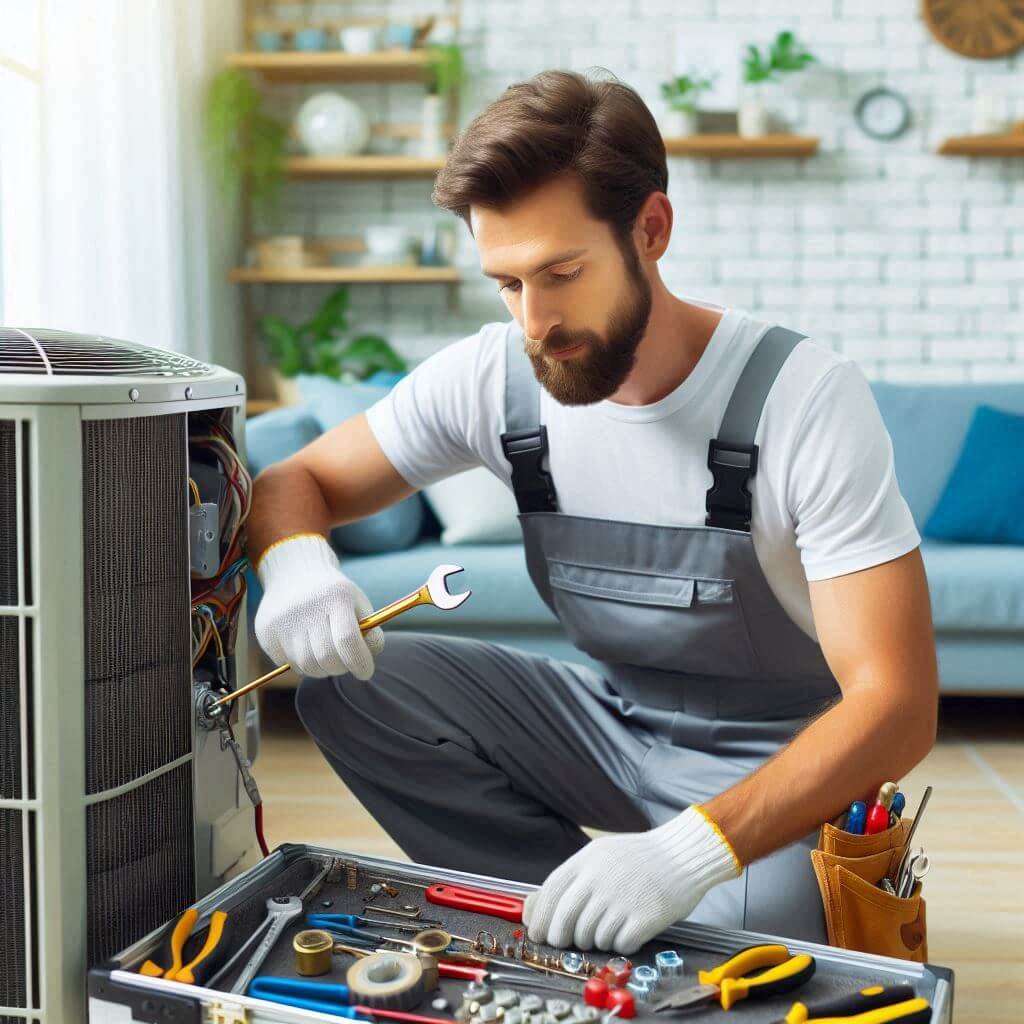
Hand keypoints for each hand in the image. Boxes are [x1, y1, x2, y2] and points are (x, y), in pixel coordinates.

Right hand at [254, 533, 384, 679]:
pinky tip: (304, 647)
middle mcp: (307, 608)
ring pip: (306, 665)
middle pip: (326, 658)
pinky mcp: (266, 630)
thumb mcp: (358, 604)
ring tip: (324, 655)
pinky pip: (286, 663)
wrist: (295, 572)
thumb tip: (366, 661)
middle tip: (343, 663)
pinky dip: (299, 663)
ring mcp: (283, 620)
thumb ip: (370, 633)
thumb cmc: (334, 595)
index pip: (348, 640)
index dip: (360, 662)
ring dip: (320, 669)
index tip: (365, 672)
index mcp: (336, 598)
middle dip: (340, 668)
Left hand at [522, 806, 740, 953]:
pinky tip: (630, 931)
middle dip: (562, 939)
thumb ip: (573, 877)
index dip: (540, 918)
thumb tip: (538, 906)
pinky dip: (622, 944)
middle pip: (565, 921)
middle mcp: (599, 880)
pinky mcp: (643, 918)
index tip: (538, 934)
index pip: (551, 893)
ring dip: (597, 940)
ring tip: (611, 927)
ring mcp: (621, 900)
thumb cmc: (640, 857)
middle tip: (569, 942)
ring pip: (591, 937)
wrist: (683, 855)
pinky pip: (619, 945)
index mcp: (586, 861)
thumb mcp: (601, 854)